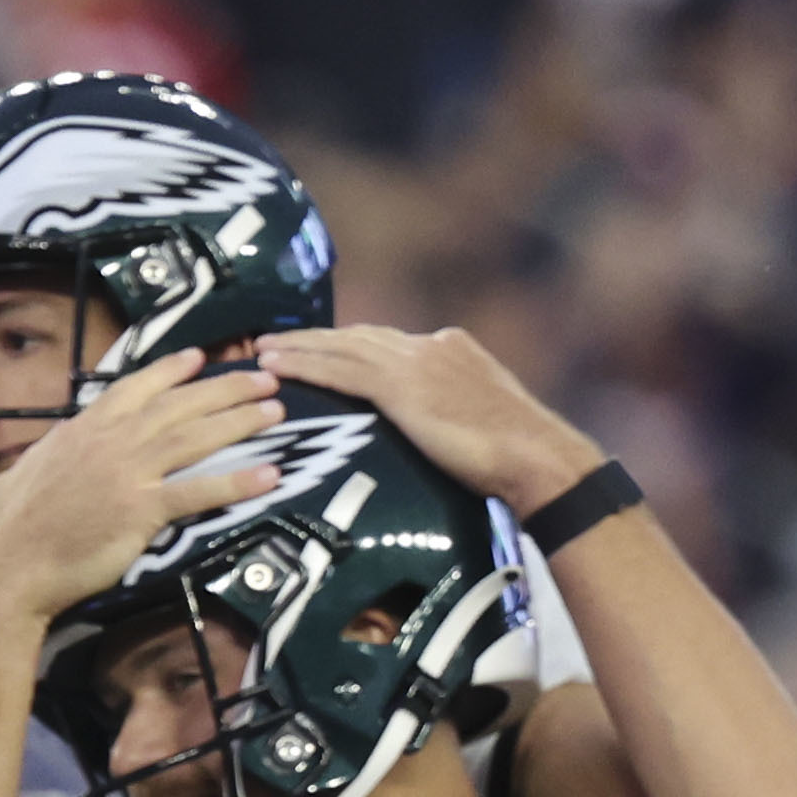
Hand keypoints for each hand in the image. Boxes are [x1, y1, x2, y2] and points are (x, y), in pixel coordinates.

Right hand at [0, 351, 286, 625]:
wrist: (11, 566)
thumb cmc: (12, 527)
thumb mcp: (29, 470)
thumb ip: (57, 450)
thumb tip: (63, 443)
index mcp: (84, 426)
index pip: (138, 386)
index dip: (174, 370)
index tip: (202, 358)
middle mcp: (112, 439)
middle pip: (180, 404)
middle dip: (226, 387)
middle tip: (263, 377)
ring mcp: (129, 472)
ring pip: (196, 437)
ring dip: (241, 420)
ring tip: (277, 410)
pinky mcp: (142, 510)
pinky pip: (199, 491)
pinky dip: (237, 481)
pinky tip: (269, 475)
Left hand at [256, 325, 603, 521]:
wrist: (536, 457)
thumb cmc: (517, 459)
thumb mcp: (478, 424)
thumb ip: (447, 416)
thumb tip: (431, 436)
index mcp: (450, 348)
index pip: (386, 343)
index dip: (347, 346)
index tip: (318, 350)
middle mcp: (430, 345)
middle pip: (358, 336)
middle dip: (314, 339)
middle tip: (272, 343)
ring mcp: (417, 363)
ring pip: (342, 348)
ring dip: (298, 348)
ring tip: (260, 353)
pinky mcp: (404, 388)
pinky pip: (341, 372)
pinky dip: (305, 366)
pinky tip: (276, 368)